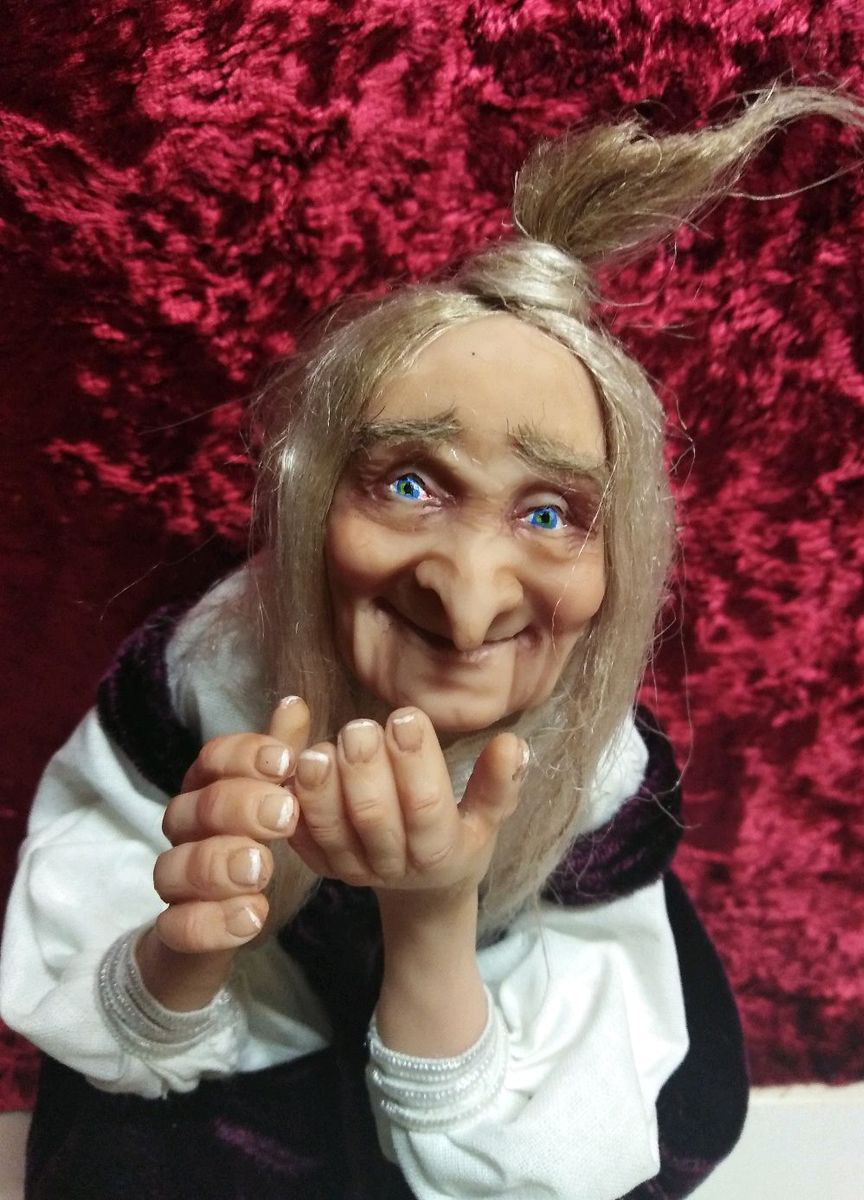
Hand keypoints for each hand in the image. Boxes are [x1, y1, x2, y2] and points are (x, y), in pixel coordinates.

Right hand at [151, 696, 310, 954]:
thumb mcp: (274, 801)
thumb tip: (294, 702)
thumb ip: (282, 757)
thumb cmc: (249, 849)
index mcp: (208, 790)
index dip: (246, 757)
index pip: (213, 759)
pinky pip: (179, 926)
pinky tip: (252, 916)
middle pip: (198, 807)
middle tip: (284, 816)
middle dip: (241, 807)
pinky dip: (213, 922)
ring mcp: (176, 882)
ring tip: (263, 870)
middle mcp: (185, 830)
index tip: (287, 762)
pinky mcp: (176, 932)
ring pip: (177, 866)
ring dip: (220, 864)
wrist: (216, 931)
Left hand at [288, 707, 527, 900]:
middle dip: (364, 770)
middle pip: (374, 818)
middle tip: (359, 727)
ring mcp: (352, 868)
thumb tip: (513, 743)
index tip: (407, 716)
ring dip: (321, 789)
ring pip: (331, 830)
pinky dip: (293, 802)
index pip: (426, 807)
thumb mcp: (488, 819)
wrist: (421, 892)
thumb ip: (499, 784)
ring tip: (319, 749)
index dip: (416, 763)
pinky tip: (289, 762)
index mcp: (441, 851)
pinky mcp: (321, 865)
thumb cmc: (458, 838)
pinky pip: (301, 837)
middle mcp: (392, 864)